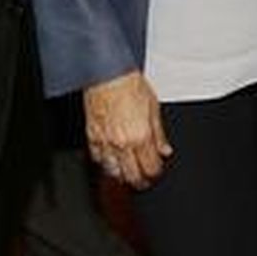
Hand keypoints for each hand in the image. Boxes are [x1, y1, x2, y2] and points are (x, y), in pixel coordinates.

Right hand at [83, 71, 171, 189]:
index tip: (156, 172)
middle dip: (140, 181)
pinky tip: (111, 161)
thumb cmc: (129, 85)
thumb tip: (164, 150)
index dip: (155, 173)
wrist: (107, 74)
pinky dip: (105, 164)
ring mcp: (105, 142)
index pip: (150, 168)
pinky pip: (97, 159)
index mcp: (141, 136)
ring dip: (122, 175)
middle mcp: (122, 143)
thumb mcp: (154, 108)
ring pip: (113, 172)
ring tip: (128, 173)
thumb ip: (159, 134)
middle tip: (143, 180)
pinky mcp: (92, 137)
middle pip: (131, 176)